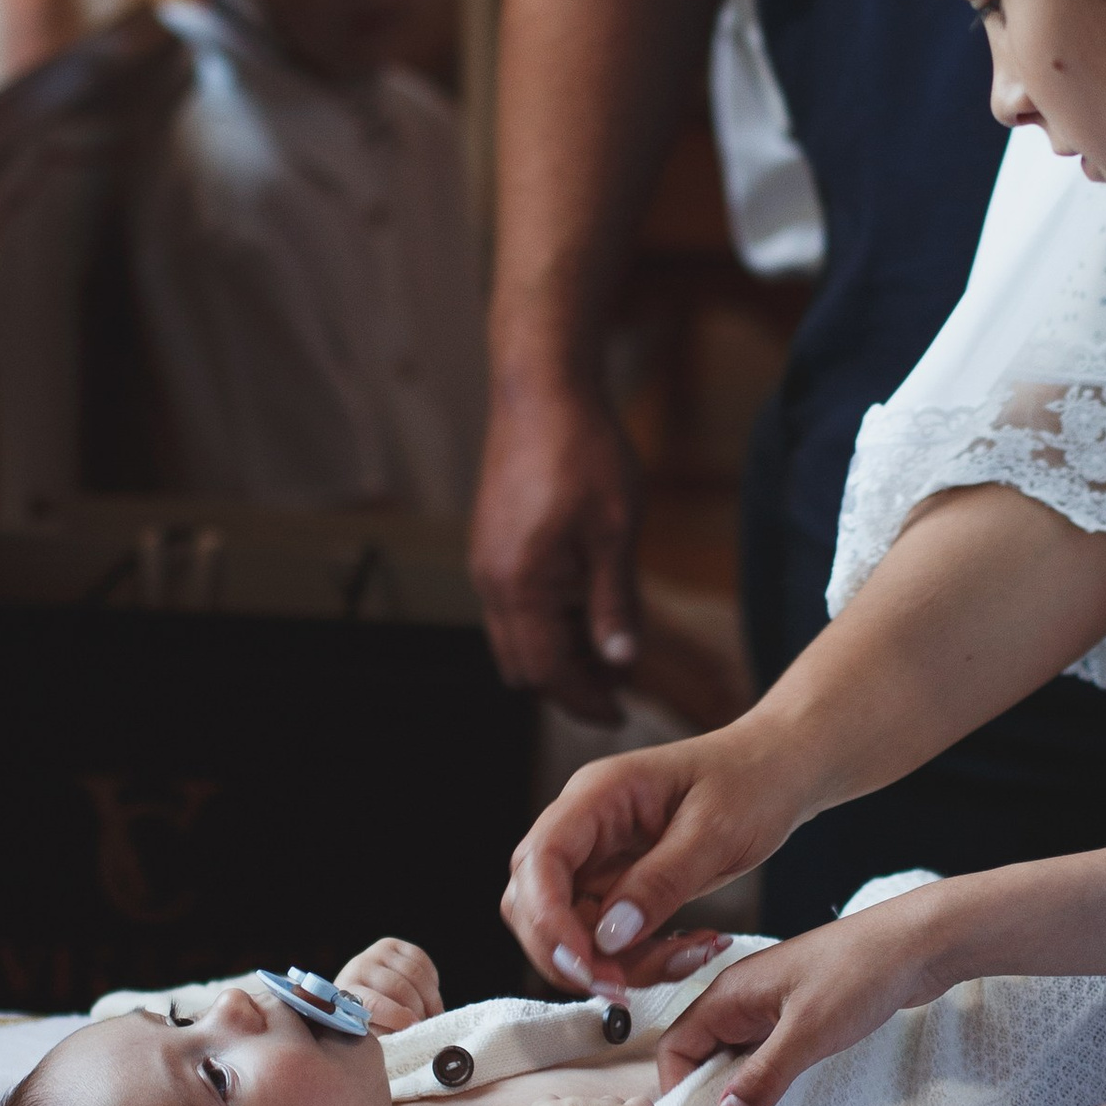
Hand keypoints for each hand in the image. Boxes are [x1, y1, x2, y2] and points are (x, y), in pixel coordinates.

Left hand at [335, 937, 441, 1032]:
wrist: (362, 993)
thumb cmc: (366, 1021)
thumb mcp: (370, 1035)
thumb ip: (385, 1037)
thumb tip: (408, 1035)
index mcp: (346, 993)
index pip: (373, 1002)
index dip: (396, 1015)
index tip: (414, 1026)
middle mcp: (358, 967)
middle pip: (397, 985)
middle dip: (417, 1007)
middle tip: (426, 1025)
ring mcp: (375, 952)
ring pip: (414, 972)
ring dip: (429, 996)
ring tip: (432, 1013)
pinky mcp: (392, 944)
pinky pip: (421, 959)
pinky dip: (430, 979)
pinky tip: (428, 995)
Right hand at [468, 372, 643, 719]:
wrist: (542, 391)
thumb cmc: (585, 453)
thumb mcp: (615, 533)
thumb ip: (615, 603)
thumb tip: (620, 662)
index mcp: (520, 584)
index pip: (547, 671)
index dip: (584, 700)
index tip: (620, 714)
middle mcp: (491, 581)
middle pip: (521, 667)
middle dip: (566, 686)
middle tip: (617, 691)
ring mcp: (485, 564)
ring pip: (512, 640)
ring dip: (554, 656)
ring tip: (605, 652)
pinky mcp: (489, 547)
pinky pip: (509, 609)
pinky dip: (542, 625)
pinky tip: (582, 609)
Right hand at [503, 723, 798, 992]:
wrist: (779, 772)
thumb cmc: (751, 781)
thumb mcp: (715, 830)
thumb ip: (662, 882)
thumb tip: (609, 937)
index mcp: (597, 795)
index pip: (541, 858)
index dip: (548, 918)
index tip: (584, 964)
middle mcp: (586, 829)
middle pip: (535, 902)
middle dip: (571, 954)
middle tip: (622, 988)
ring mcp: (599, 860)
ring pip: (572, 932)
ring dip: (618, 964)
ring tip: (686, 957)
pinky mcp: (620, 888)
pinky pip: (609, 940)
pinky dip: (642, 960)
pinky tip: (691, 949)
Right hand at [652, 899, 947, 1105]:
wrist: (917, 943)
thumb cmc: (862, 972)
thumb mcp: (810, 1031)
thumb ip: (764, 1076)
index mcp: (730, 992)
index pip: (675, 1045)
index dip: (678, 1088)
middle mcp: (741, 996)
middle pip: (700, 1052)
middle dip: (708, 1091)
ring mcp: (769, 1004)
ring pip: (734, 1054)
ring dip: (741, 1085)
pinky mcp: (797, 1013)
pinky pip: (764, 1051)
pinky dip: (766, 1076)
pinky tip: (783, 1096)